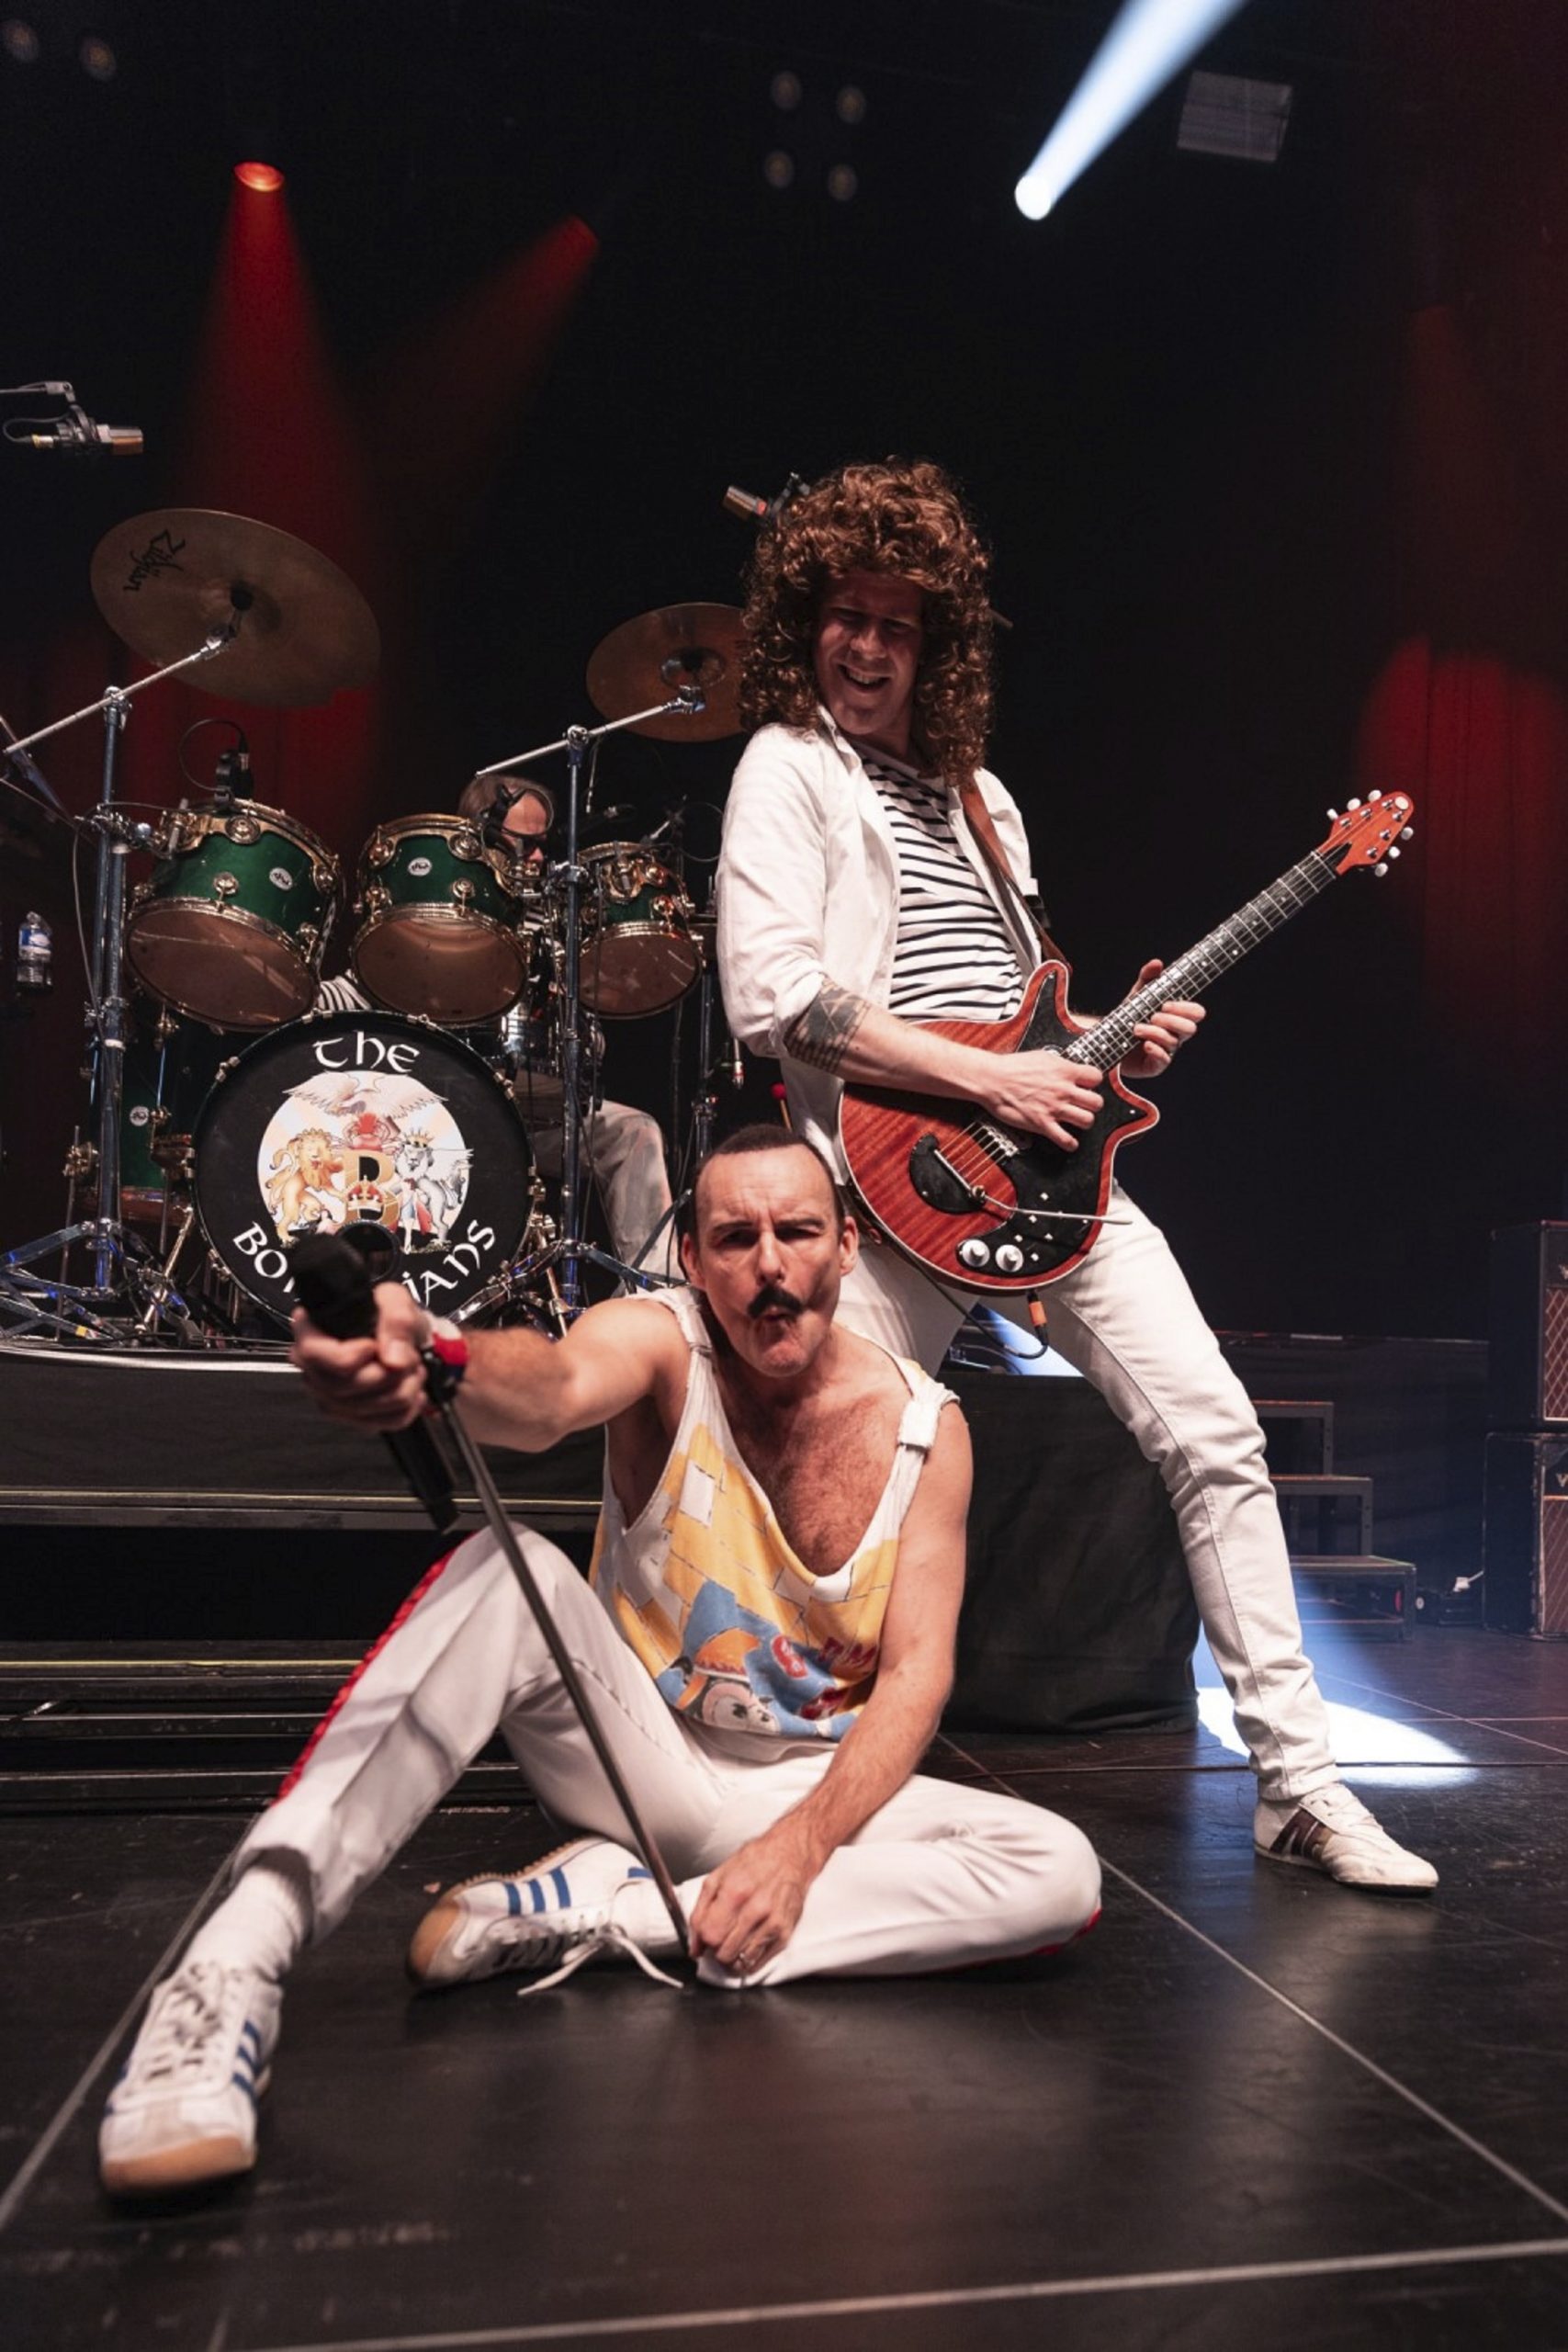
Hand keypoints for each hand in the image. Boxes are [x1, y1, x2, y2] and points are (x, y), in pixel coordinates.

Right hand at [290, 1280, 429, 1431]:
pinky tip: (411, 1389)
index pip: (313, 1355)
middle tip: (409, 1357)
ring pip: (362, 1409)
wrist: (403, 1337)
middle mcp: (314, 1369)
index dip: (349, 1356)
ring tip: (412, 1369)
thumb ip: (397, 1321)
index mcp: (311, 1333)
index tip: (373, 1345)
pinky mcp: (351, 1417)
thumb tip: (394, 1360)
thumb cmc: (388, 1315)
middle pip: (342, 1387)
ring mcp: (330, 1397)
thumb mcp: (396, 1301)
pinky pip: (378, 1424)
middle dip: (387, 1374)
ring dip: (402, 1391)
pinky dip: (405, 1409)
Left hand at [687, 1815, 822, 1975]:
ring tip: (733, 1941)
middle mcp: (756, 1910)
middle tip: (720, 1937)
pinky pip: (758, 1963)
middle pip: (724, 1952)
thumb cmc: (755, 1862)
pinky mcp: (784, 1934)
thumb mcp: (718, 1877)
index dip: (703, 1939)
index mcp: (735, 1892)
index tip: (706, 1935)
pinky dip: (747, 1960)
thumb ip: (700, 1911)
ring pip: (740, 1962)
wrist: (790, 1856)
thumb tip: (694, 1945)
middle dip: (716, 1949)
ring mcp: (772, 1924)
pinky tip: (746, 1944)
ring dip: (731, 1956)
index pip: (710, 1935)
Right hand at [976, 1046, 1103, 1151]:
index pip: (1096, 1077)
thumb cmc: (1012, 1067)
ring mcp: (1054, 1108)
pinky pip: (1066, 1140)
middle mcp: (1063, 1090)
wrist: (992, 1079)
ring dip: (1084, 1121)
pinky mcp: (1042, 1124)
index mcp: (1064, 1071)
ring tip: (1076, 1120)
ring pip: (1087, 1120)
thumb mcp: (1042, 1056)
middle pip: (1097, 1102)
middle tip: (1083, 1105)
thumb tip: (1069, 1068)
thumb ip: (1060, 1065)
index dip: (1093, 1082)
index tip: (1087, 1086)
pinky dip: (1070, 1143)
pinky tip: (1068, 1140)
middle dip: (1092, 1104)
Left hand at [1120, 958, 1204, 1080]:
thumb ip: (1147, 979)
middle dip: (1171, 1021)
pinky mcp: (1155, 1065)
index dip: (1185, 1008)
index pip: (1196, 1013)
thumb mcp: (1137, 996)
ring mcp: (1167, 1051)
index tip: (1166, 1004)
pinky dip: (1155, 1049)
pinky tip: (1144, 1044)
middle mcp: (1175, 1035)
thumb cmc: (1129, 1017)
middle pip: (1190, 1029)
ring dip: (1155, 1032)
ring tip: (1136, 1028)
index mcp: (1176, 1017)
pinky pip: (1163, 1060)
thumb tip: (1157, 963)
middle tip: (1153, 1016)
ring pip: (1174, 1042)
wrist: (1109, 1040)